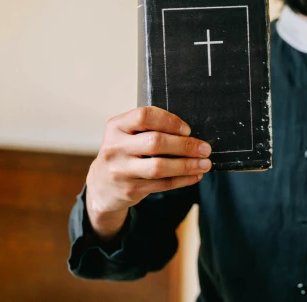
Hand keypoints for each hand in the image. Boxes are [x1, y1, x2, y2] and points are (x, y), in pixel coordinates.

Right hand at [85, 106, 211, 239]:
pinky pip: (162, 184)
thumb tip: (189, 132)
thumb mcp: (125, 135)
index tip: (187, 129)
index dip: (169, 121)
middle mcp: (115, 147)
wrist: (101, 185)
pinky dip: (182, 179)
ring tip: (205, 164)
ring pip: (160, 167)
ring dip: (187, 165)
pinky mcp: (130, 189)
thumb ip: (147, 129)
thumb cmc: (123, 152)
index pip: (144, 116)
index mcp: (115, 127)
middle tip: (205, 148)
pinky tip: (195, 176)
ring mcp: (121, 170)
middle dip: (185, 145)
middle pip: (155, 142)